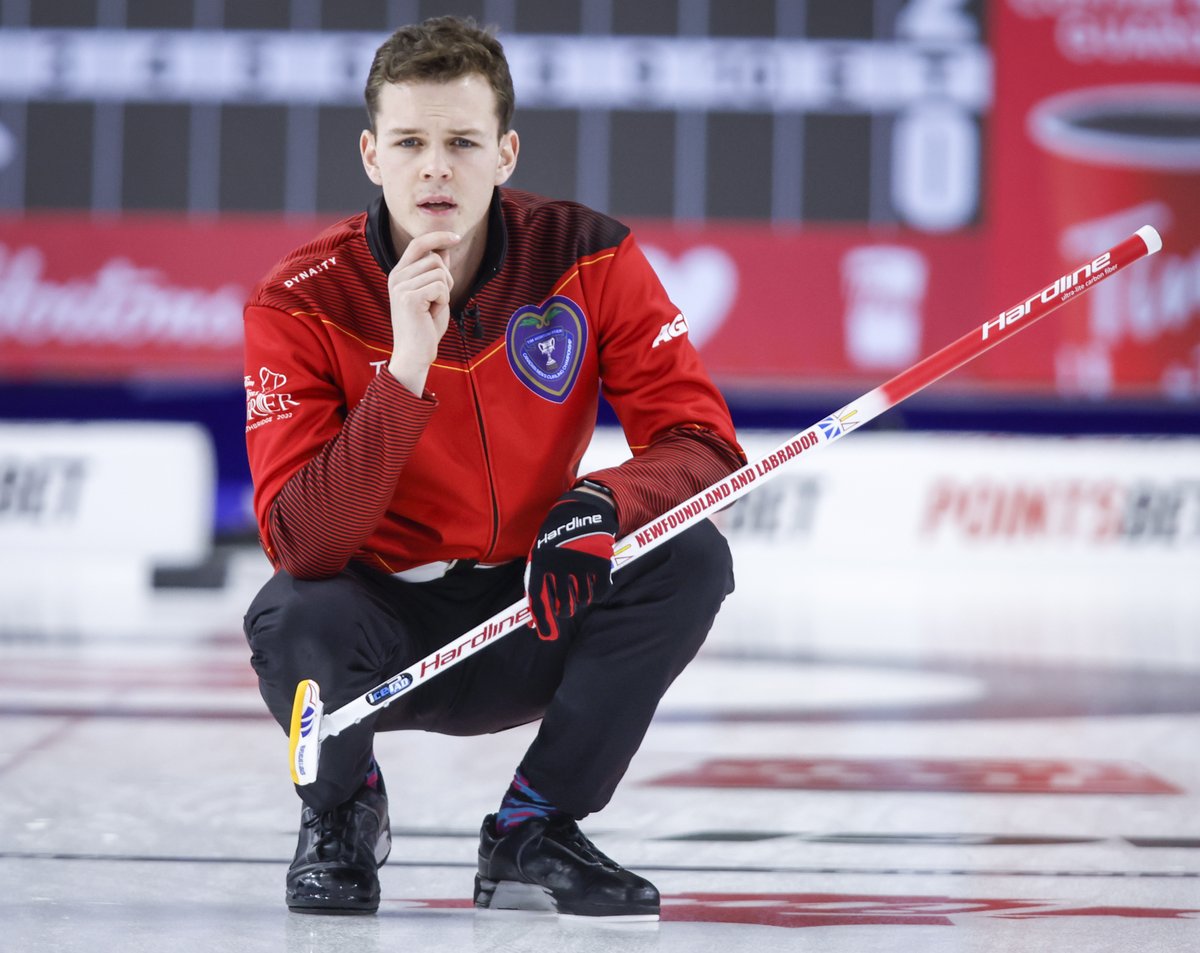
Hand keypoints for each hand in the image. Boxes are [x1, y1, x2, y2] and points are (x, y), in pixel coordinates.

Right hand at [386, 230, 460, 393]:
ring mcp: (400, 286)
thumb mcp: (433, 295)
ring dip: (445, 291)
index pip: (418, 244)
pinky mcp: (409, 298)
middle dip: (446, 278)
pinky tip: (432, 314)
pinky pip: (440, 287)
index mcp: (399, 274)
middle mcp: (396, 277)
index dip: (438, 236)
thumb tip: (444, 250)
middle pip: (435, 259)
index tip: (456, 237)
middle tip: (438, 300)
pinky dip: (443, 301)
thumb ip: (435, 273)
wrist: (414, 354)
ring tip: (433, 308)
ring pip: (439, 272)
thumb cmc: (425, 328)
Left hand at [525, 489, 617, 639]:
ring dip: (581, 599)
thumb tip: (532, 620)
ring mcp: (581, 564)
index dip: (542, 619)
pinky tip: (594, 584)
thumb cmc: (557, 536)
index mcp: (541, 561)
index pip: (538, 598)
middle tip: (567, 607)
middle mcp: (560, 565)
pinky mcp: (600, 563)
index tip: (545, 635)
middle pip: (563, 604)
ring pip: (582, 600)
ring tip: (580, 585)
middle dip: (564, 610)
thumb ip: (537, 583)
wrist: (583, 510)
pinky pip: (600, 592)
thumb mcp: (541, 553)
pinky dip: (597, 593)